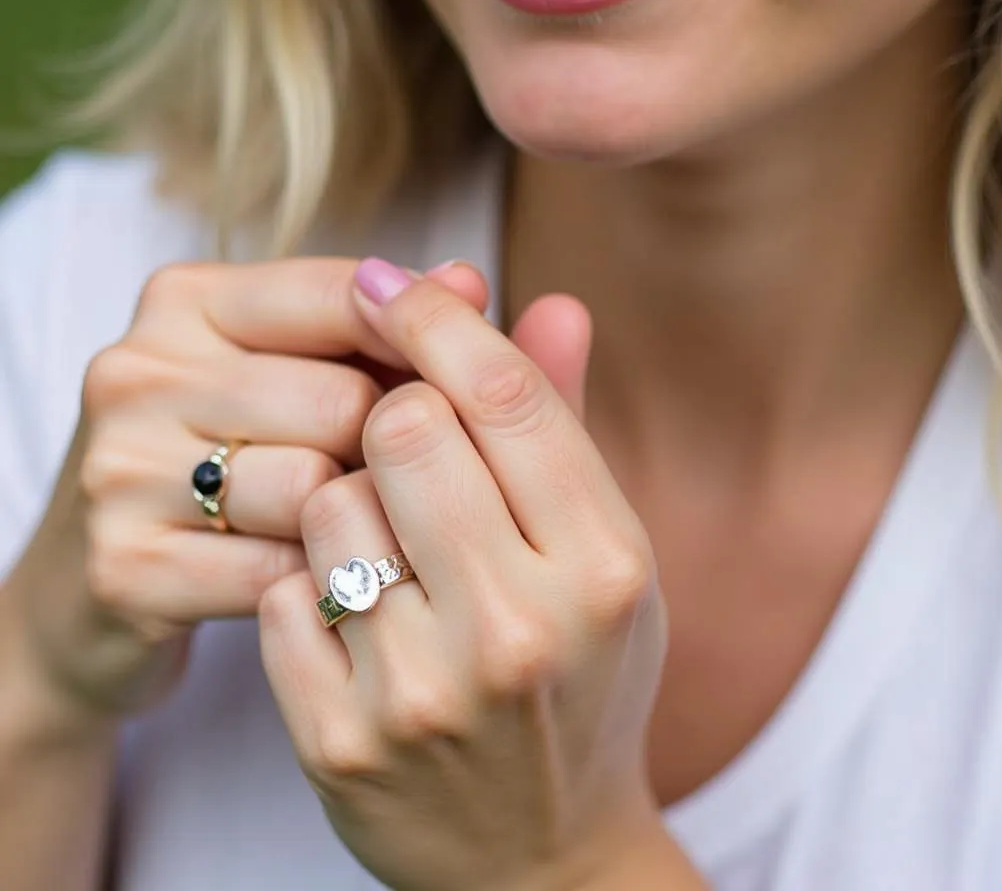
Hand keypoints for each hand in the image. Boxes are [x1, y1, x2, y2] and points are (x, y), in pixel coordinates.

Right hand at [6, 257, 487, 719]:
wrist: (101, 580)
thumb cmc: (230, 457)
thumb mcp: (292, 371)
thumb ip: (379, 325)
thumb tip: (467, 280)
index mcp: (187, 300)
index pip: (345, 294)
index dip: (421, 345)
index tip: (454, 386)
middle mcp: (139, 370)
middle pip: (343, 402)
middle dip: (386, 449)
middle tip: (392, 477)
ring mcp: (120, 469)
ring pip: (316, 488)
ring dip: (355, 520)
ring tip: (350, 528)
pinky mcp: (124, 565)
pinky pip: (282, 573)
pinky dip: (320, 581)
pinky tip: (316, 577)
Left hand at [260, 259, 672, 890]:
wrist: (539, 855)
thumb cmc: (580, 680)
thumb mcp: (605, 557)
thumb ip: (569, 424)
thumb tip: (552, 299)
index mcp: (605, 567)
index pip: (504, 393)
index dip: (436, 317)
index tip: (394, 283)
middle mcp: (522, 628)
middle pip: (403, 425)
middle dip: (393, 413)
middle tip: (404, 443)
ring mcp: (426, 691)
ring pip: (329, 499)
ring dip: (347, 499)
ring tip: (389, 549)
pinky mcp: (341, 742)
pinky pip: (281, 588)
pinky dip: (308, 581)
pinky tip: (354, 617)